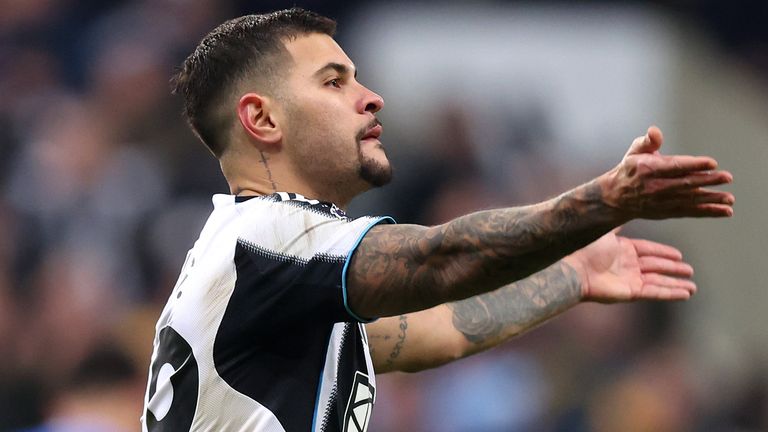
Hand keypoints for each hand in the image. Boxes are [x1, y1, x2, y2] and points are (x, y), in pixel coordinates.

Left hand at [564, 229, 695, 301]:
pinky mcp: (631, 292)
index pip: (649, 250)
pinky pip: (655, 292)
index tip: (679, 254)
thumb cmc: (585, 247)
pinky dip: (671, 293)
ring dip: (675, 284)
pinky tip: (685, 293)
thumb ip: (617, 222)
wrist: (574, 267)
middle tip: (689, 270)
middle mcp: (627, 264)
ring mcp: (629, 279)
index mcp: (622, 249)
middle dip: (673, 268)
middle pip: (656, 267)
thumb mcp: (606, 230)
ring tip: (693, 287)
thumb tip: (623, 206)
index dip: (664, 252)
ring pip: (658, 281)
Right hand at [599, 126, 733, 220]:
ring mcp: (662, 202)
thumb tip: (654, 131)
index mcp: (647, 169)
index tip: (711, 163)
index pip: (674, 166)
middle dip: (707, 181)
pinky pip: (690, 212)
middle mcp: (655, 187)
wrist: (616, 198)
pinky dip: (708, 212)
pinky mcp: (667, 211)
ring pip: (690, 200)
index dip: (693, 165)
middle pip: (685, 184)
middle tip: (726, 177)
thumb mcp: (633, 152)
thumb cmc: (629, 171)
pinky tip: (724, 211)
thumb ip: (647, 142)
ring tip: (729, 198)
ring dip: (711, 199)